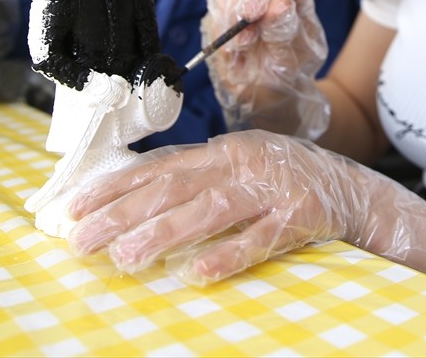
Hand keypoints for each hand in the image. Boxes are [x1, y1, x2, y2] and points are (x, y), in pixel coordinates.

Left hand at [66, 130, 425, 285]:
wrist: (353, 190)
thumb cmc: (283, 182)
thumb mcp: (238, 169)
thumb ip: (194, 179)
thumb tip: (131, 197)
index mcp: (222, 151)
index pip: (157, 168)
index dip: (114, 187)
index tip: (72, 209)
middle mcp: (242, 163)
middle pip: (174, 188)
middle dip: (122, 215)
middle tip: (83, 240)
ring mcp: (271, 189)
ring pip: (209, 211)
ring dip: (163, 235)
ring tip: (124, 258)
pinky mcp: (299, 217)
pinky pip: (259, 239)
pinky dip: (227, 256)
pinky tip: (195, 273)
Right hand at [201, 0, 329, 137]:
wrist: (271, 97)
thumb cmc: (291, 72)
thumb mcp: (296, 57)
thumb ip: (286, 31)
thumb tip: (280, 5)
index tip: (257, 9)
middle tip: (244, 31)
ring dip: (227, 12)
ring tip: (241, 46)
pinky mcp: (220, 14)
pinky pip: (212, 10)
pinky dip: (218, 30)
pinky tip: (232, 52)